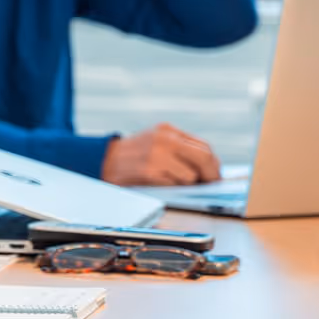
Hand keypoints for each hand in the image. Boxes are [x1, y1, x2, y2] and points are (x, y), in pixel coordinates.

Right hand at [101, 124, 221, 186]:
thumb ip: (180, 149)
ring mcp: (156, 155)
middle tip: (211, 184)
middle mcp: (164, 139)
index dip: (213, 164)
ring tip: (176, 182)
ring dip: (188, 183)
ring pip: (191, 175)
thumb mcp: (156, 142)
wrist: (103, 160)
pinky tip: (162, 183)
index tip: (215, 174)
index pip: (203, 147)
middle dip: (211, 174)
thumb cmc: (134, 155)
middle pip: (204, 157)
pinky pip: (174, 184)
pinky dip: (173, 187)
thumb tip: (209, 167)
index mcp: (167, 130)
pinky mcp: (149, 171)